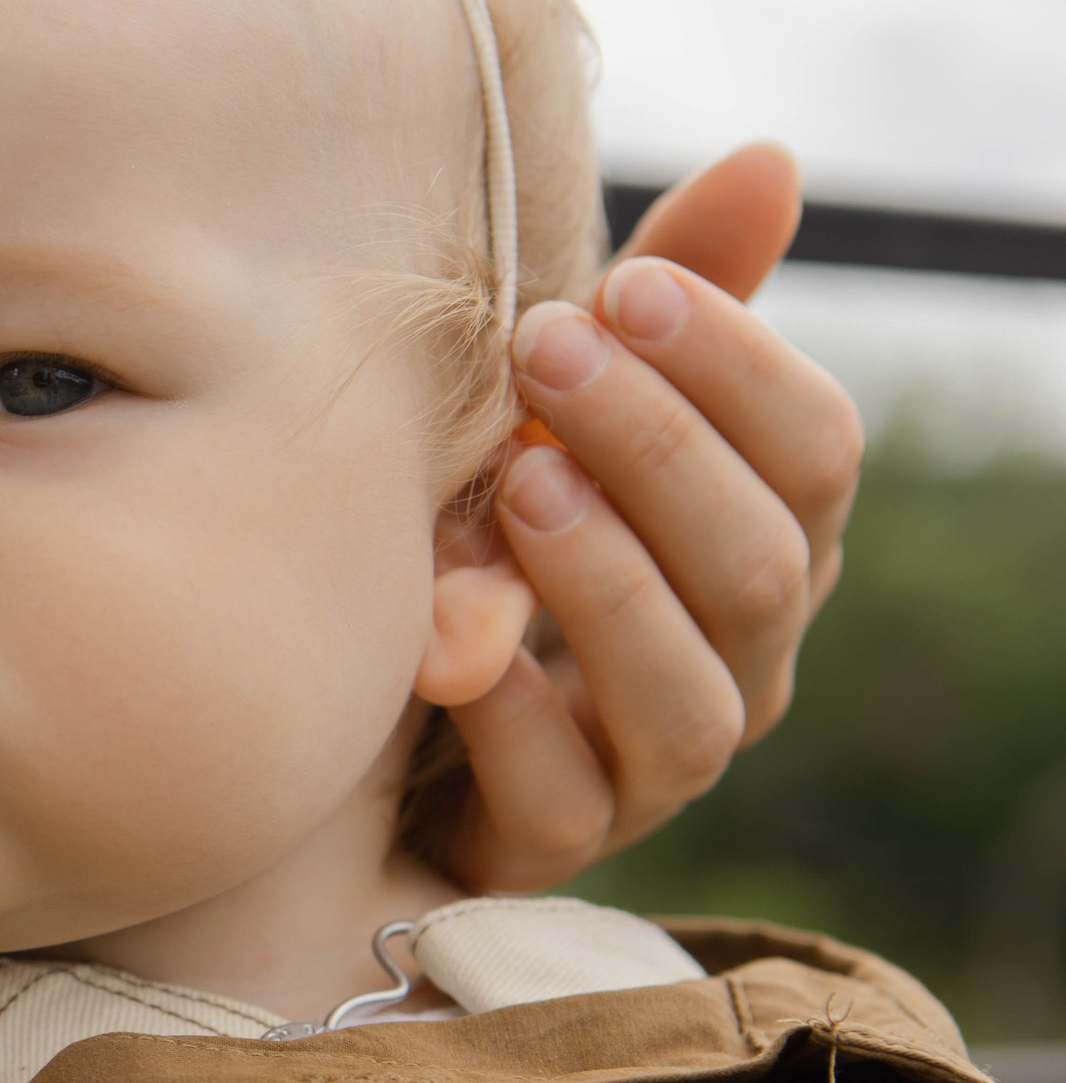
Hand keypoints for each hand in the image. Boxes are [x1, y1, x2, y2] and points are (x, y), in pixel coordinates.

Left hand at [445, 143, 863, 891]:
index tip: (622, 285)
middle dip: (657, 450)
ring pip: (688, 702)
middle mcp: (731, 664)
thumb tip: (769, 162)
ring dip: (606, 585)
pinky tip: (445, 649)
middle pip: (759, 567)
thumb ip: (650, 314)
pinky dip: (507, 721)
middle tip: (543, 350)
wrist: (333, 696)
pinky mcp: (547, 851)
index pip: (817, 457)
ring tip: (518, 485)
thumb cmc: (467, 530)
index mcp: (755, 547)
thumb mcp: (542, 419)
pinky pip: (559, 804)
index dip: (737, 369)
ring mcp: (648, 772)